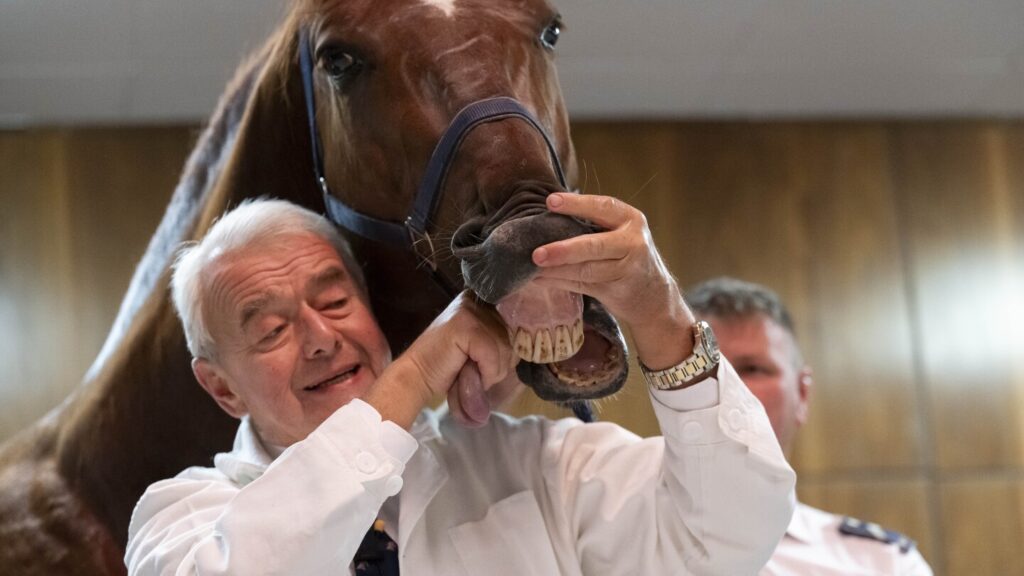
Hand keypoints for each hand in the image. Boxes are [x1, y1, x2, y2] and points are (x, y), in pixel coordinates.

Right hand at [365, 291, 514, 428]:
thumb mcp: (482, 349)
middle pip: (514, 337)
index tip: (497, 359)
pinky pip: (493, 356)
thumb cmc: (449, 367)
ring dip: (492, 371)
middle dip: (500, 363)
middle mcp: (476, 299)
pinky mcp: (465, 326)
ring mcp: (470, 310)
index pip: (517, 320)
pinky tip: (466, 372)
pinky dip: (485, 373)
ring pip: (506, 349)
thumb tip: (536, 343)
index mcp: (482, 301)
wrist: (416, 377)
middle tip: (475, 369)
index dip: (513, 343)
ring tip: (469, 371)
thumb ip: (503, 340)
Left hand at [531, 193, 695, 369]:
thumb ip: (593, 223)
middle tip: (536, 254)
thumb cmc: (627, 254)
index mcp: (631, 219)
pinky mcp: (617, 291)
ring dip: (555, 271)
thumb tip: (547, 213)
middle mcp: (633, 243)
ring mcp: (627, 270)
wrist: (653, 295)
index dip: (576, 204)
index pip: (603, 208)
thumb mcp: (620, 232)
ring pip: (585, 271)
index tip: (550, 202)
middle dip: (563, 250)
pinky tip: (539, 280)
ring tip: (531, 268)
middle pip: (594, 246)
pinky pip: (582, 286)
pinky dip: (558, 282)